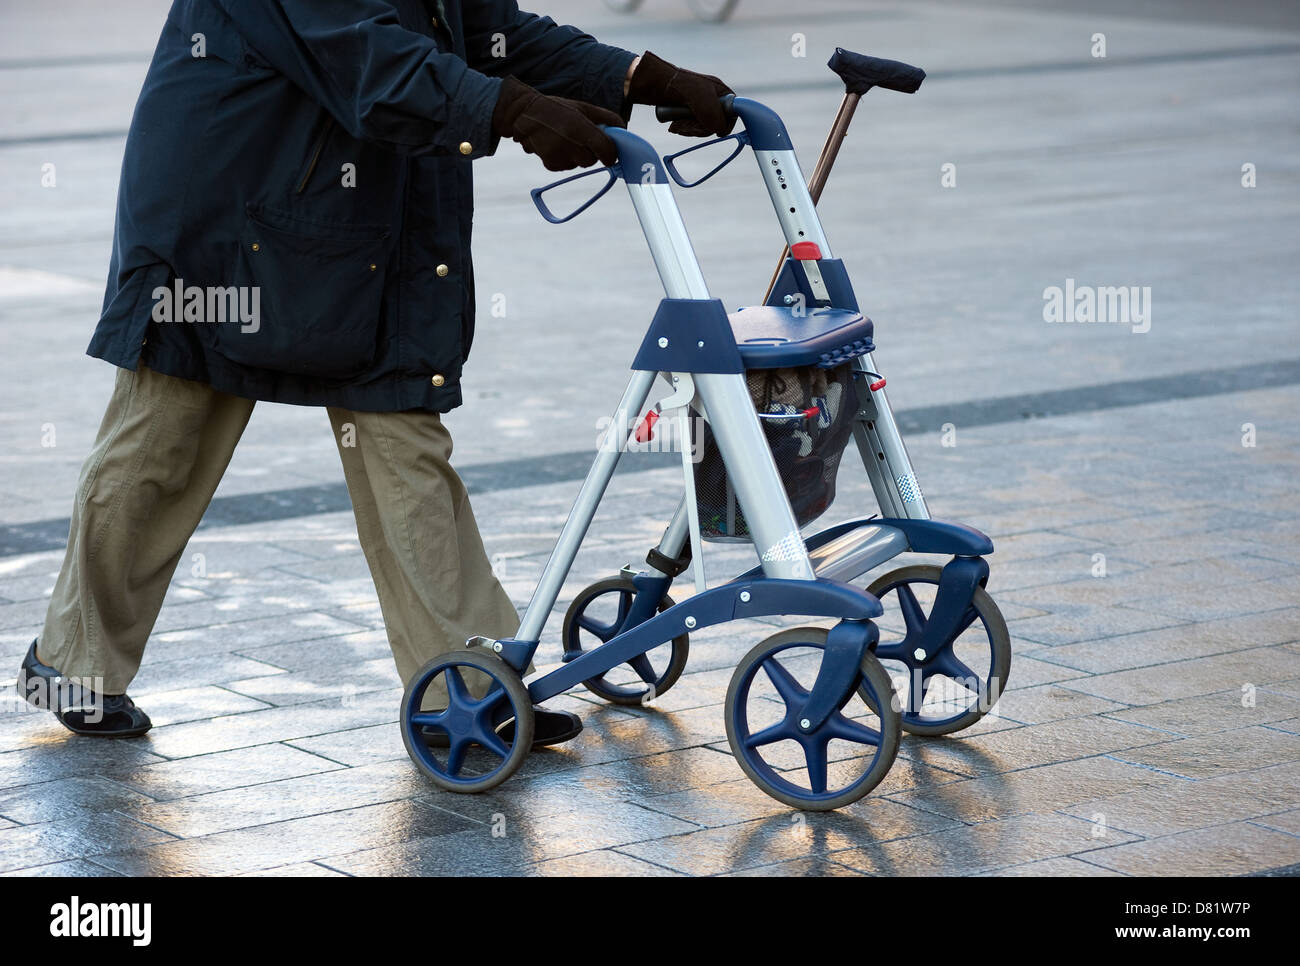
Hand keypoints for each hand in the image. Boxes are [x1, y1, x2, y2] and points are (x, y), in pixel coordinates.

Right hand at [492, 77, 624, 170]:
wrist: (523, 114)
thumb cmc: (557, 109)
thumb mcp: (583, 107)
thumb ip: (607, 118)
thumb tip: (623, 130)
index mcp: (580, 127)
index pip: (606, 151)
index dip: (611, 153)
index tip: (610, 152)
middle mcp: (570, 144)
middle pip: (592, 160)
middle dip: (592, 152)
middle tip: (584, 139)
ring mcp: (559, 156)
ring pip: (579, 164)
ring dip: (578, 155)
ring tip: (567, 138)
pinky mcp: (550, 164)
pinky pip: (567, 166)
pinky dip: (566, 158)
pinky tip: (558, 145)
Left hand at [626, 51, 734, 137]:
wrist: (653, 84)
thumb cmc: (678, 86)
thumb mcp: (699, 98)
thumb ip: (713, 113)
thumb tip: (719, 130)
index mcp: (720, 91)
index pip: (733, 113)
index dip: (724, 124)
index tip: (714, 130)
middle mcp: (713, 99)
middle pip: (716, 124)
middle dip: (700, 129)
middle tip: (685, 126)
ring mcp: (700, 106)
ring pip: (703, 128)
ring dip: (689, 130)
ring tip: (676, 125)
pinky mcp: (688, 112)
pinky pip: (692, 128)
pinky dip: (683, 129)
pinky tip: (673, 125)